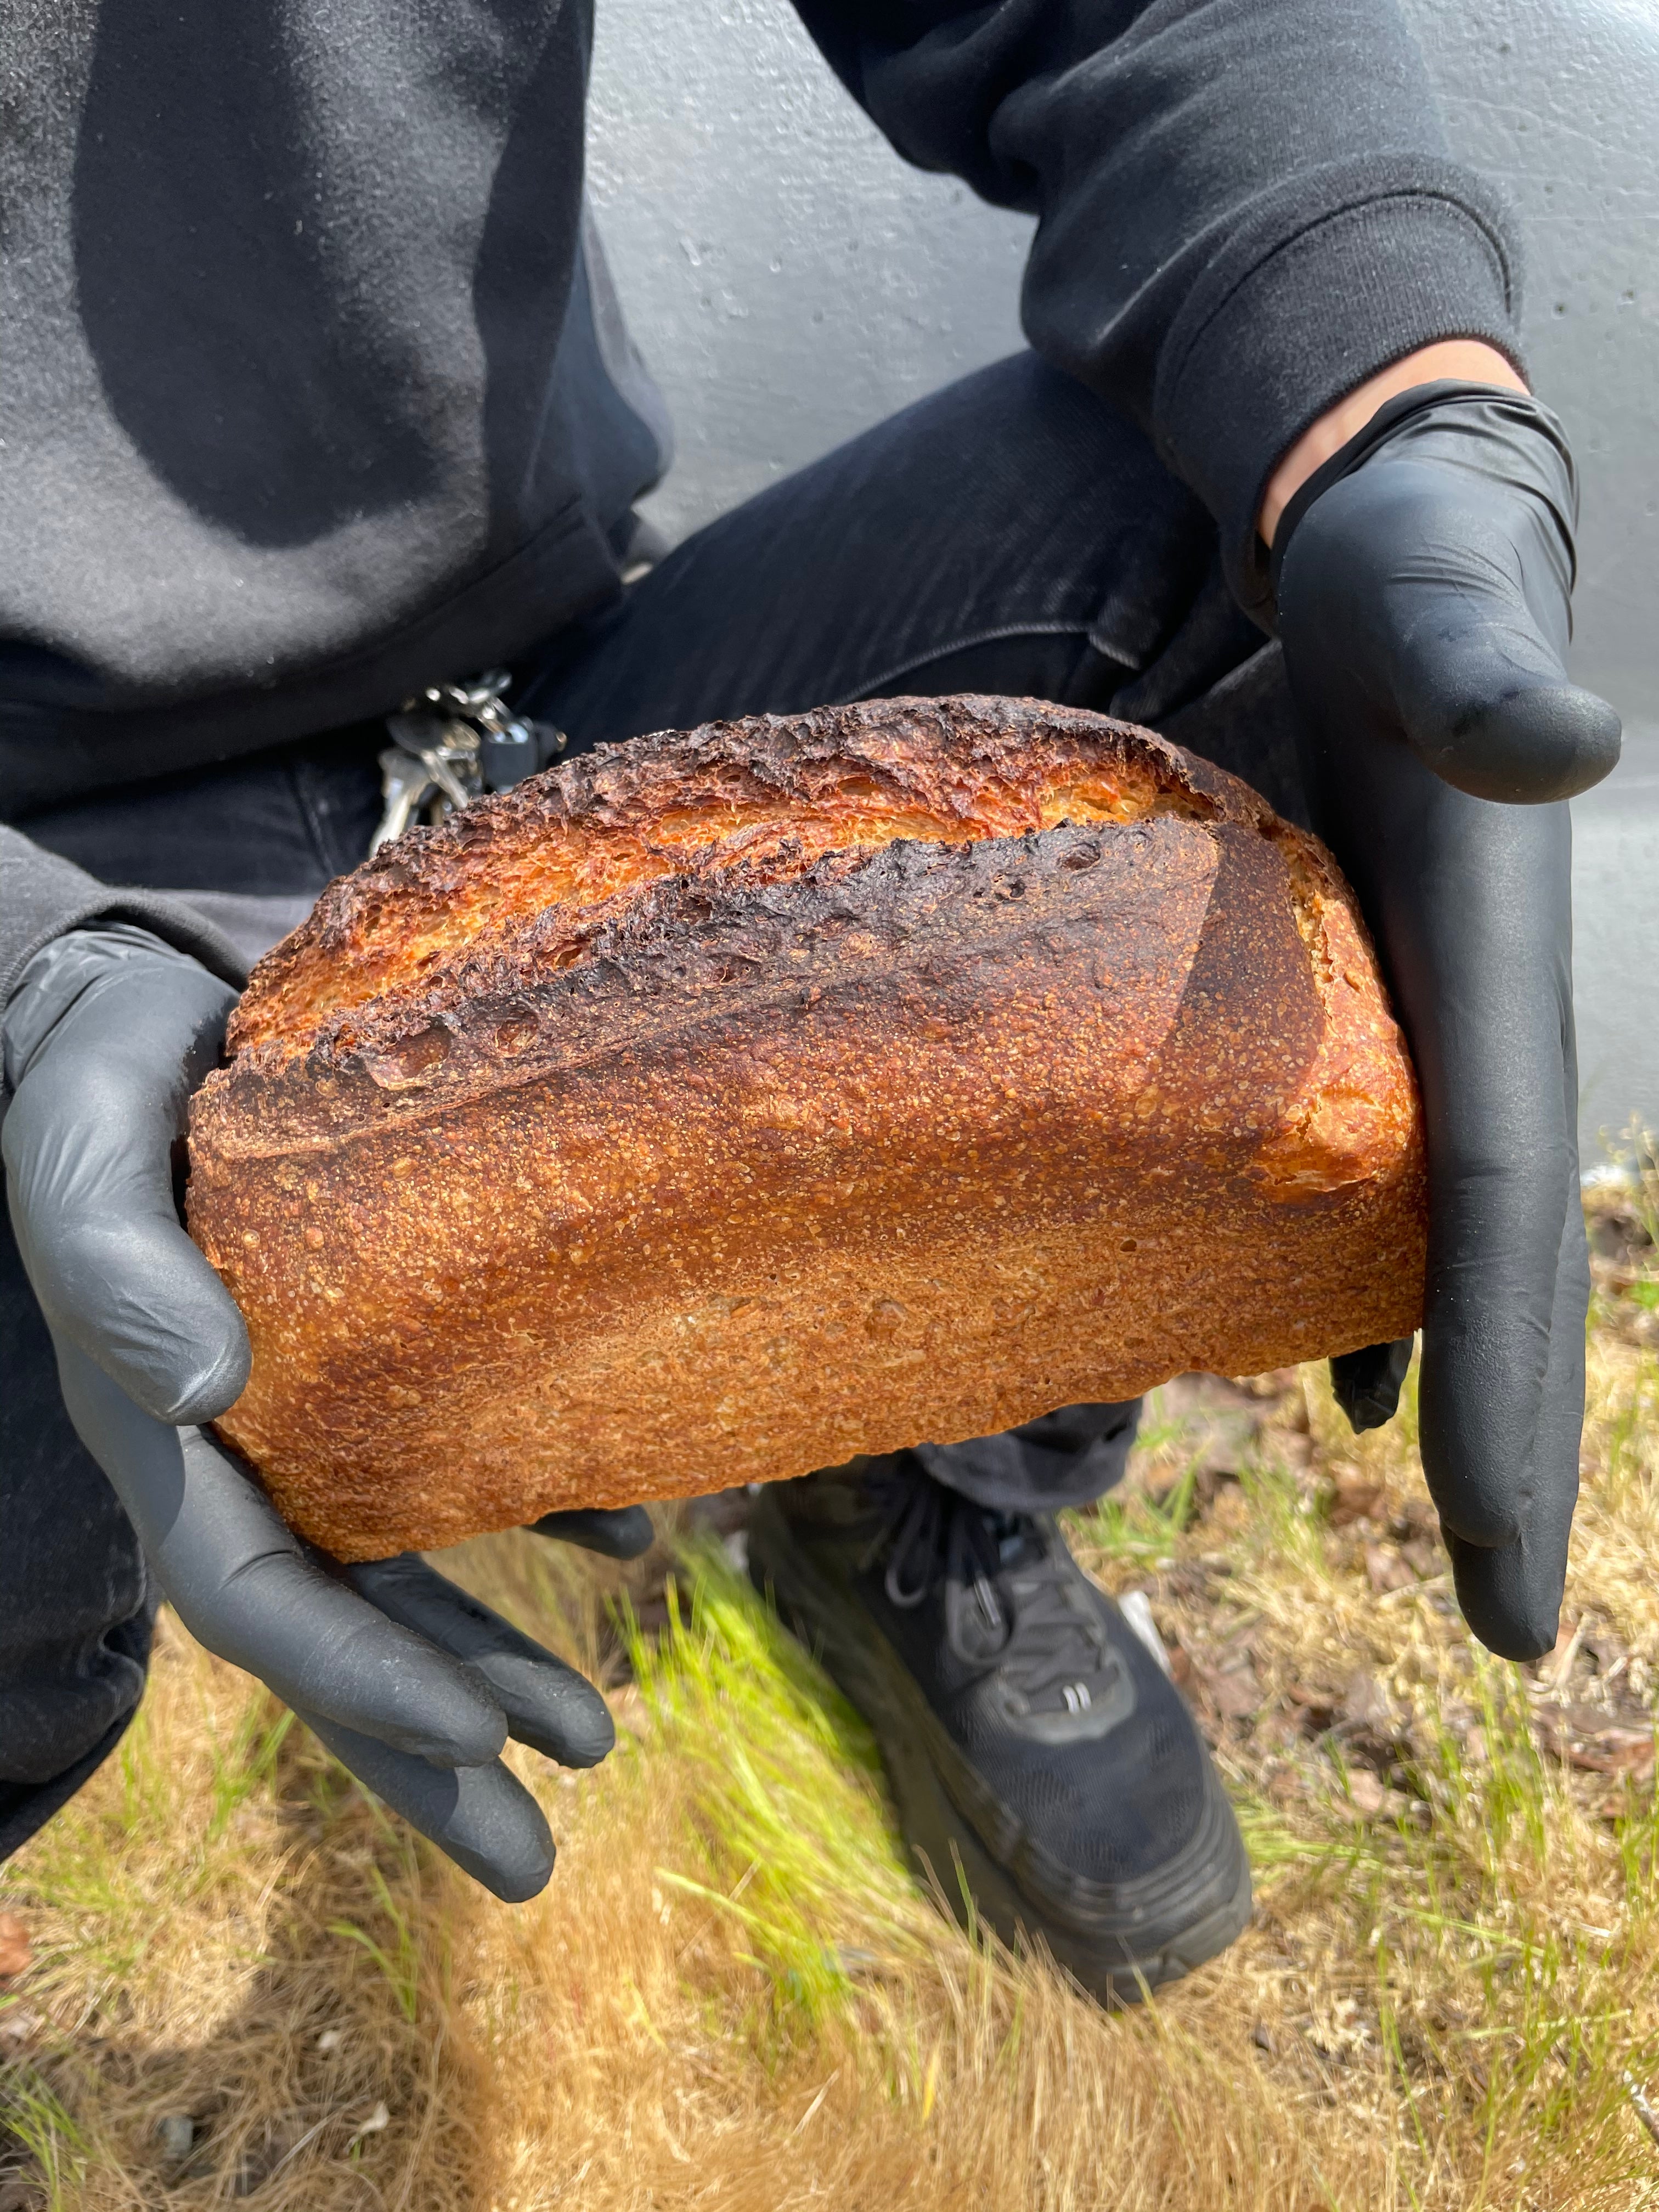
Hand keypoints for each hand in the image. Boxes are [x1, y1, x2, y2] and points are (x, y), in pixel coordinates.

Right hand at [2, 927, 649, 1896]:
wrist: (147, 997)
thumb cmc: (97, 1067)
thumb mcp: (85, 1148)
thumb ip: (116, 1265)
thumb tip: (201, 1390)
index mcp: (163, 1432)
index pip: (253, 1597)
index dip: (358, 1681)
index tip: (479, 1748)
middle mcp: (240, 1448)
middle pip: (334, 1632)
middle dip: (430, 1748)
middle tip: (540, 1850)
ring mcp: (309, 1415)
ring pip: (401, 1574)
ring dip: (487, 1664)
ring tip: (591, 1739)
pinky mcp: (376, 1352)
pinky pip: (462, 1463)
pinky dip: (545, 1509)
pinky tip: (627, 1544)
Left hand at [1272, 381, 1619, 1658]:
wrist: (1384, 551)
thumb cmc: (1408, 579)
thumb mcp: (1423, 610)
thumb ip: (1481, 678)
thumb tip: (1554, 742)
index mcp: (1484, 979)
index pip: (1491, 1217)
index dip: (1501, 1386)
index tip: (1496, 1553)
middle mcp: (1464, 1028)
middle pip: (1482, 1275)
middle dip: (1502, 1451)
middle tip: (1509, 1630)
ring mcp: (1413, 1033)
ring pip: (1432, 1253)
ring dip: (1449, 1395)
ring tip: (1454, 1545)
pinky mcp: (1353, 1011)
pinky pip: (1372, 1191)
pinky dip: (1366, 1298)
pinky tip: (1340, 1387)